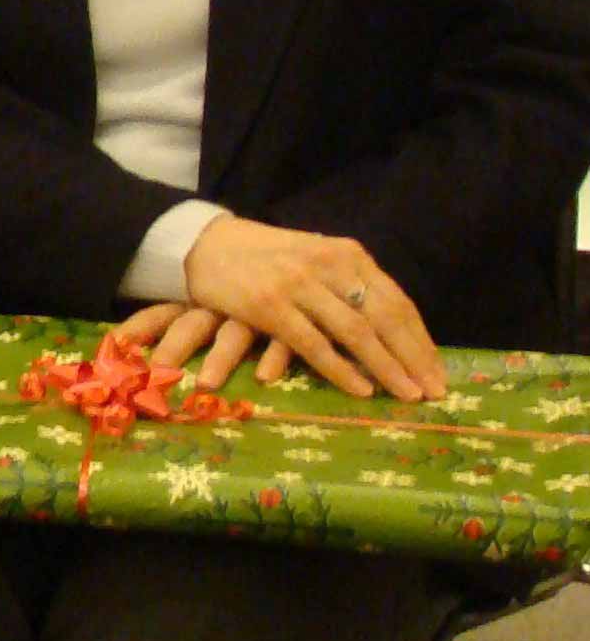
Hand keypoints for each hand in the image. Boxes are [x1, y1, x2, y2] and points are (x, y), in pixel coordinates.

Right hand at [129, 216, 444, 402]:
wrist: (204, 245)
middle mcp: (329, 265)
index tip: (437, 372)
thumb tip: (390, 326)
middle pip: (385, 318)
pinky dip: (341, 369)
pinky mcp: (269, 306)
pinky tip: (361, 389)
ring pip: (356, 332)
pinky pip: (314, 344)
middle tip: (435, 391)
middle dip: (414, 358)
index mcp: (347, 254)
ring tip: (408, 395)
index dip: (420, 340)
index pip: (396, 302)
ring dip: (387, 367)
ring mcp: (299, 285)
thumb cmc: (265, 259)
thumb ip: (349, 286)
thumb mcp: (315, 260)